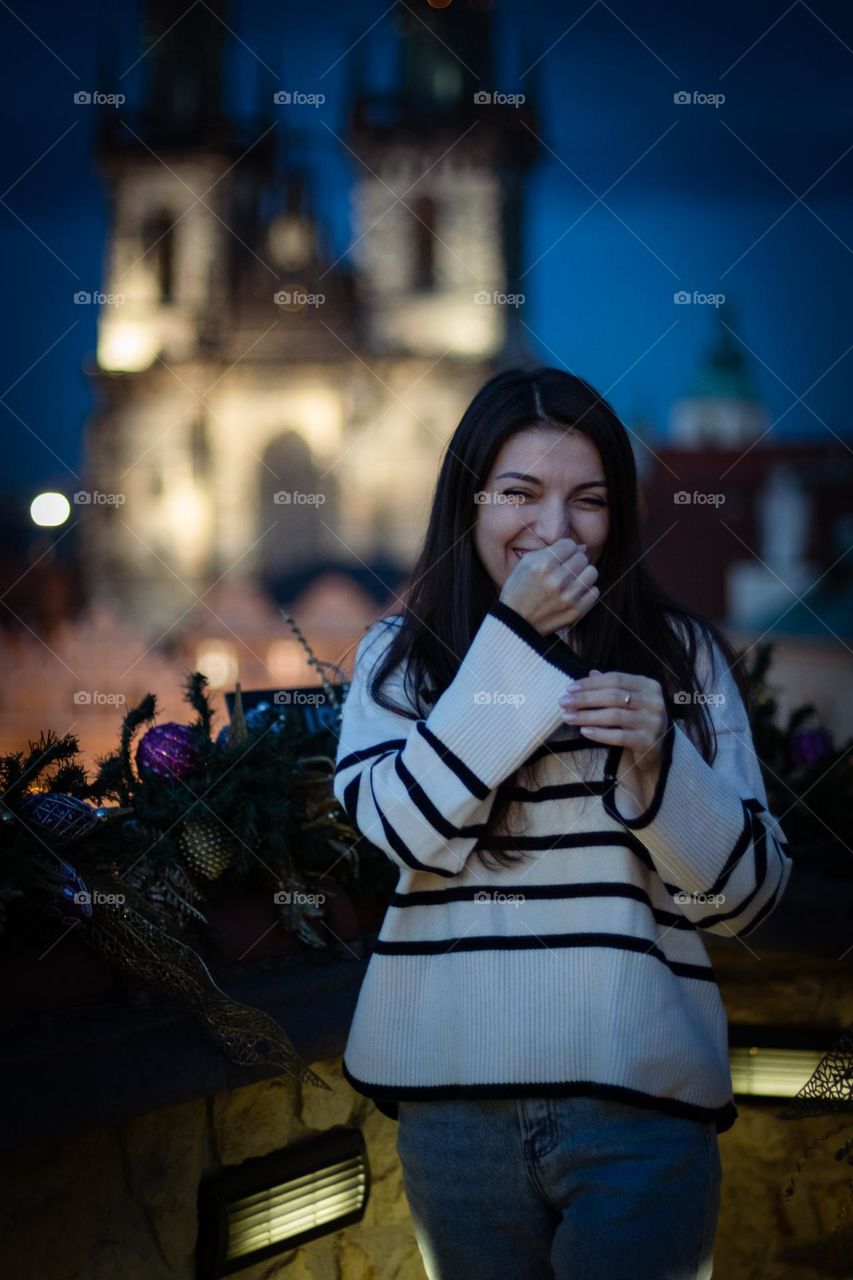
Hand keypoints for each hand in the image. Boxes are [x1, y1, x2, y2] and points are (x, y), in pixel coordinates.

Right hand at [499, 537, 598, 635]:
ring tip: (571, 580)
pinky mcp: (576, 611)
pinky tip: (573, 593)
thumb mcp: (526, 563)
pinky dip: (586, 591)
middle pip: (582, 557)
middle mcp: (558, 579)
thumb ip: (551, 550)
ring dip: (583, 574)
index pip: (570, 544)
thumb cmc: (518, 590)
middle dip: (574, 561)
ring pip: (592, 572)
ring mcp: (569, 596)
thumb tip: (582, 547)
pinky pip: (594, 591)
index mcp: (543, 564)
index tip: (559, 557)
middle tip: (563, 570)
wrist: (515, 623)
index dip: (564, 549)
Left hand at [558, 669, 668, 785]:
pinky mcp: (648, 741)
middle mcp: (654, 701)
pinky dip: (600, 733)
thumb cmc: (639, 720)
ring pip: (614, 716)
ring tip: (568, 717)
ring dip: (587, 716)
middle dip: (585, 698)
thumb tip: (590, 673)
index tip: (569, 688)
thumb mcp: (630, 700)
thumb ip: (613, 686)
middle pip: (613, 696)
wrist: (658, 750)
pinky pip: (619, 736)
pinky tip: (584, 731)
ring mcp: (653, 722)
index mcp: (649, 685)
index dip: (591, 683)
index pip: (615, 679)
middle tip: (563, 702)